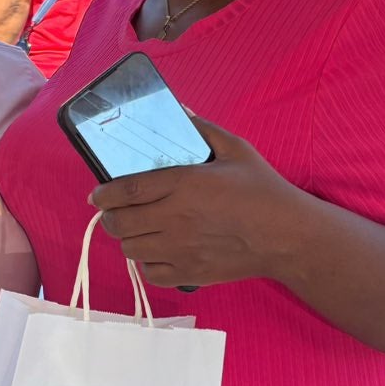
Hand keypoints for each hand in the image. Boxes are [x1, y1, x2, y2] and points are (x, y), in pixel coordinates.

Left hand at [90, 118, 298, 288]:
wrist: (286, 236)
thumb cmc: (263, 190)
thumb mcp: (236, 149)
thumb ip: (203, 130)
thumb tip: (180, 111)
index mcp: (183, 184)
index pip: (125, 190)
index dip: (103, 194)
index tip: (98, 194)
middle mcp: (175, 219)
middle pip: (120, 223)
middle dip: (111, 217)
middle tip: (116, 212)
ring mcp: (180, 250)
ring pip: (130, 249)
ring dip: (129, 239)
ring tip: (138, 230)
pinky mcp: (189, 273)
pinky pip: (150, 274)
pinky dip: (148, 264)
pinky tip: (159, 252)